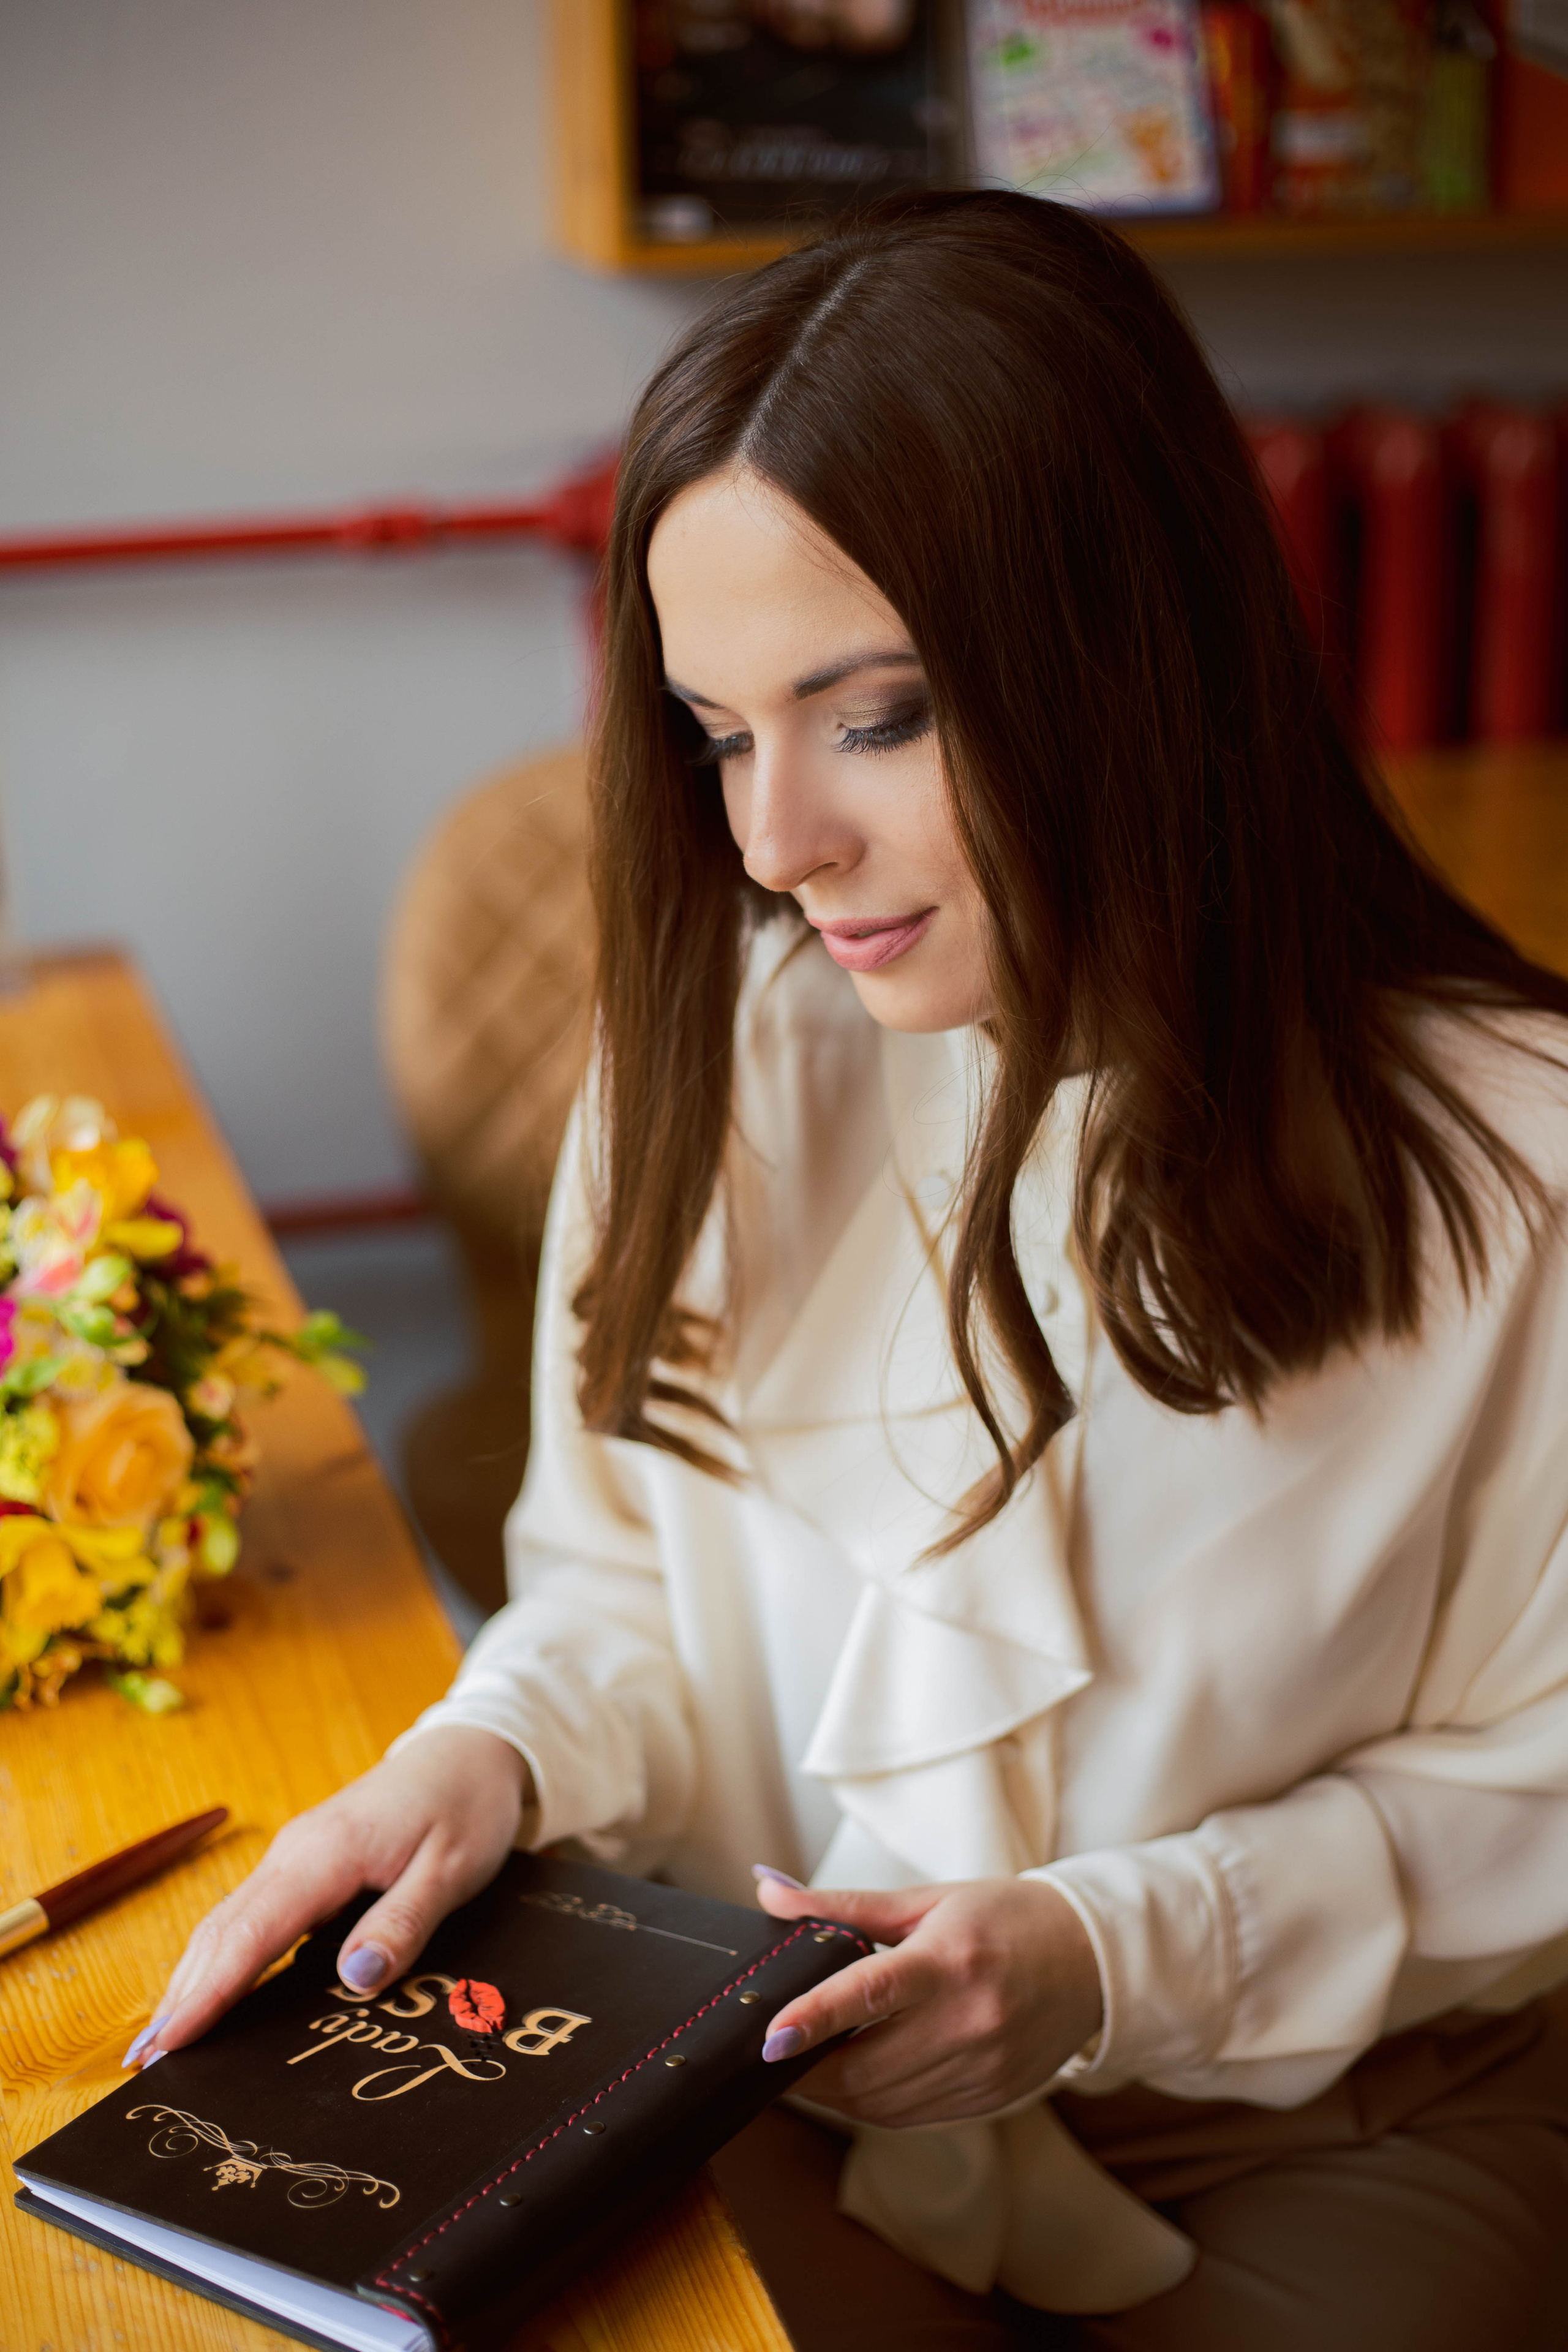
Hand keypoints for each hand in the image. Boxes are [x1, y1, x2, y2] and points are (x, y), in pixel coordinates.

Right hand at [125, 1727, 530, 2068]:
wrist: (469, 1750)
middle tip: (147, 2065)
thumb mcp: (454, 1868)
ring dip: (194, 1978)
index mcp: (327, 1853)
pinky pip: (252, 1915)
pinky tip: (214, 1993)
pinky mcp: (306, 1863)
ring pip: (229, 1922)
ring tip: (164, 2043)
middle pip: (222, 1931)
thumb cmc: (467, 1805)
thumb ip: (404, 1923)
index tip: (167, 2044)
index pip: (250, 1934)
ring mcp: (296, 1855)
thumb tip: (355, 1978)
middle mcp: (296, 1852)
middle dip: (182, 1996)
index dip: (206, 1993)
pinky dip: (223, 1956)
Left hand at [753, 1874, 1102, 2127]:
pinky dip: (871, 2103)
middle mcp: (970, 2022)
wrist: (1090, 1960)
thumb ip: (844, 1905)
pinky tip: (857, 2077)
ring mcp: (982, 2069)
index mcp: (951, 1961)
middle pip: (865, 2068)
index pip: (871, 1994)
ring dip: (833, 2092)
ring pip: (880, 2103)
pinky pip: (909, 2116)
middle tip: (770, 2052)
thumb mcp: (926, 1900)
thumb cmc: (1004, 1919)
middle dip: (805, 2069)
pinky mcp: (989, 2099)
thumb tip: (768, 1890)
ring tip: (806, 2063)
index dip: (814, 2018)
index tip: (770, 2037)